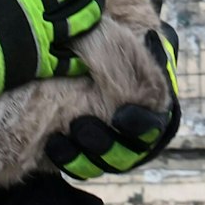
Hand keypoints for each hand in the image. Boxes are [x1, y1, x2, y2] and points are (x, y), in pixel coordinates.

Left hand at [46, 25, 180, 178]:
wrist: (108, 71)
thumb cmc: (126, 58)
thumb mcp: (139, 49)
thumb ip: (146, 48)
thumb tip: (150, 37)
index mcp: (153, 116)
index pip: (151, 127)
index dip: (138, 125)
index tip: (121, 115)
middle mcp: (136, 143)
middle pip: (123, 154)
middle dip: (102, 143)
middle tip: (80, 125)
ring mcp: (111, 154)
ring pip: (99, 165)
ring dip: (79, 156)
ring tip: (58, 140)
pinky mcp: (87, 158)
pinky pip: (78, 168)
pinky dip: (64, 161)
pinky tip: (50, 144)